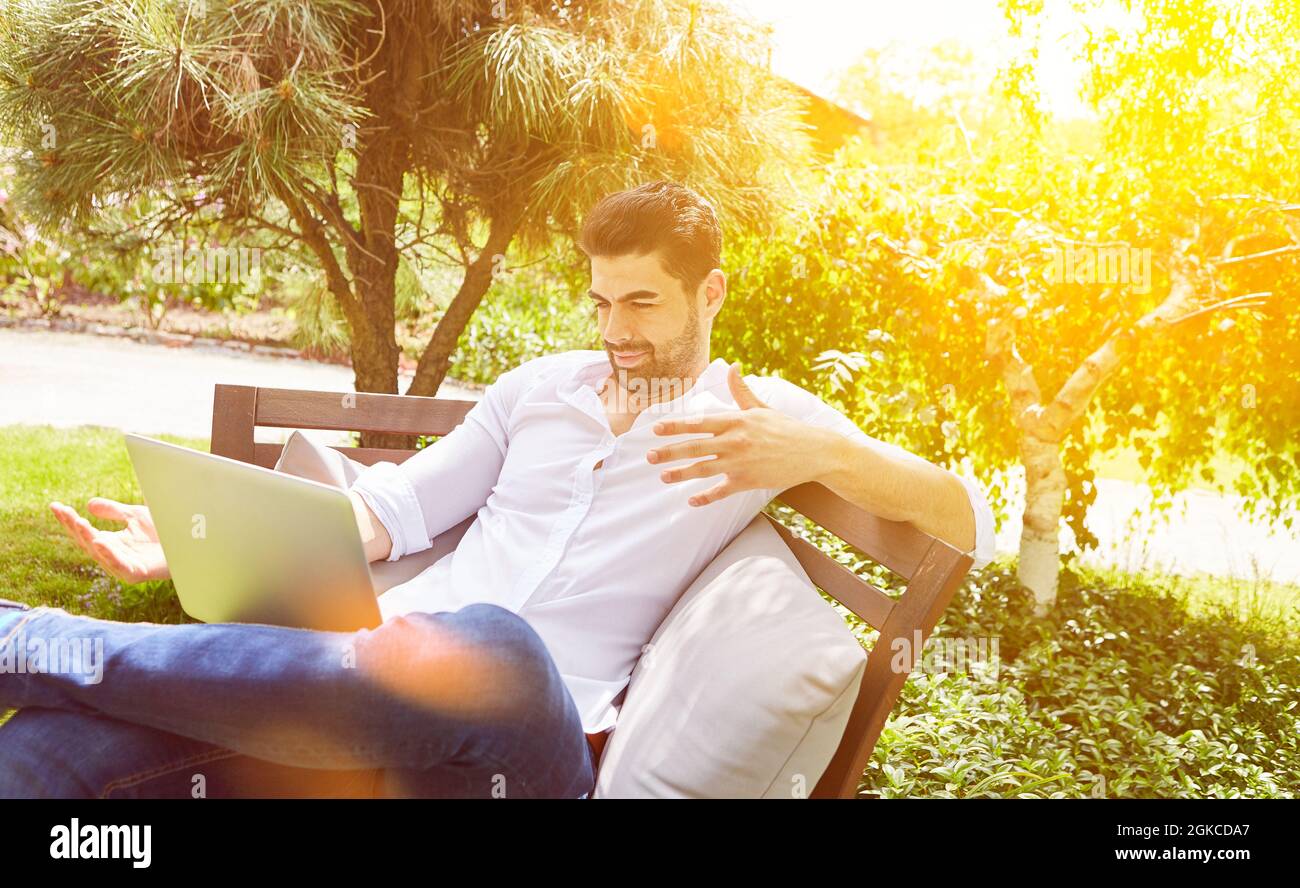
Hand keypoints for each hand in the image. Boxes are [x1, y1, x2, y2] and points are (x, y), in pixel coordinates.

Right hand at [49, 498, 170, 582]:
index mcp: (110, 543)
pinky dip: (109, 555)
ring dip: (88, 538)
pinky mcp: (138, 574)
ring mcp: (124, 566)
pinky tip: (99, 543)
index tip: (55, 506)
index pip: (84, 532)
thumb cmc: (164, 531)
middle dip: (75, 527)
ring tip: (79, 522)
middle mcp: (113, 556)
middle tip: (65, 512)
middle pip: (87, 542)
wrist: (188, 542)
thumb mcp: (135, 516)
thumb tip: (88, 504)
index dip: (69, 520)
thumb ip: (113, 511)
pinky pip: (120, 566)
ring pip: (100, 553)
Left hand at [647, 362, 834, 506]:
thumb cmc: (787, 428)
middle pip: (694, 446)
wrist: (814, 452)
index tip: (656, 429)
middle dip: (669, 451)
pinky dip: (706, 497)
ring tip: (663, 476)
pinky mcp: (748, 481)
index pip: (699, 422)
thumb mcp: (762, 407)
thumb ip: (741, 390)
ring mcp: (740, 462)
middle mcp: (735, 440)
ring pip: (703, 468)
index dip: (676, 425)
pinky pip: (721, 490)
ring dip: (681, 473)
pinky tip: (692, 500)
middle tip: (649, 456)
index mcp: (736, 420)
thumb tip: (732, 366)